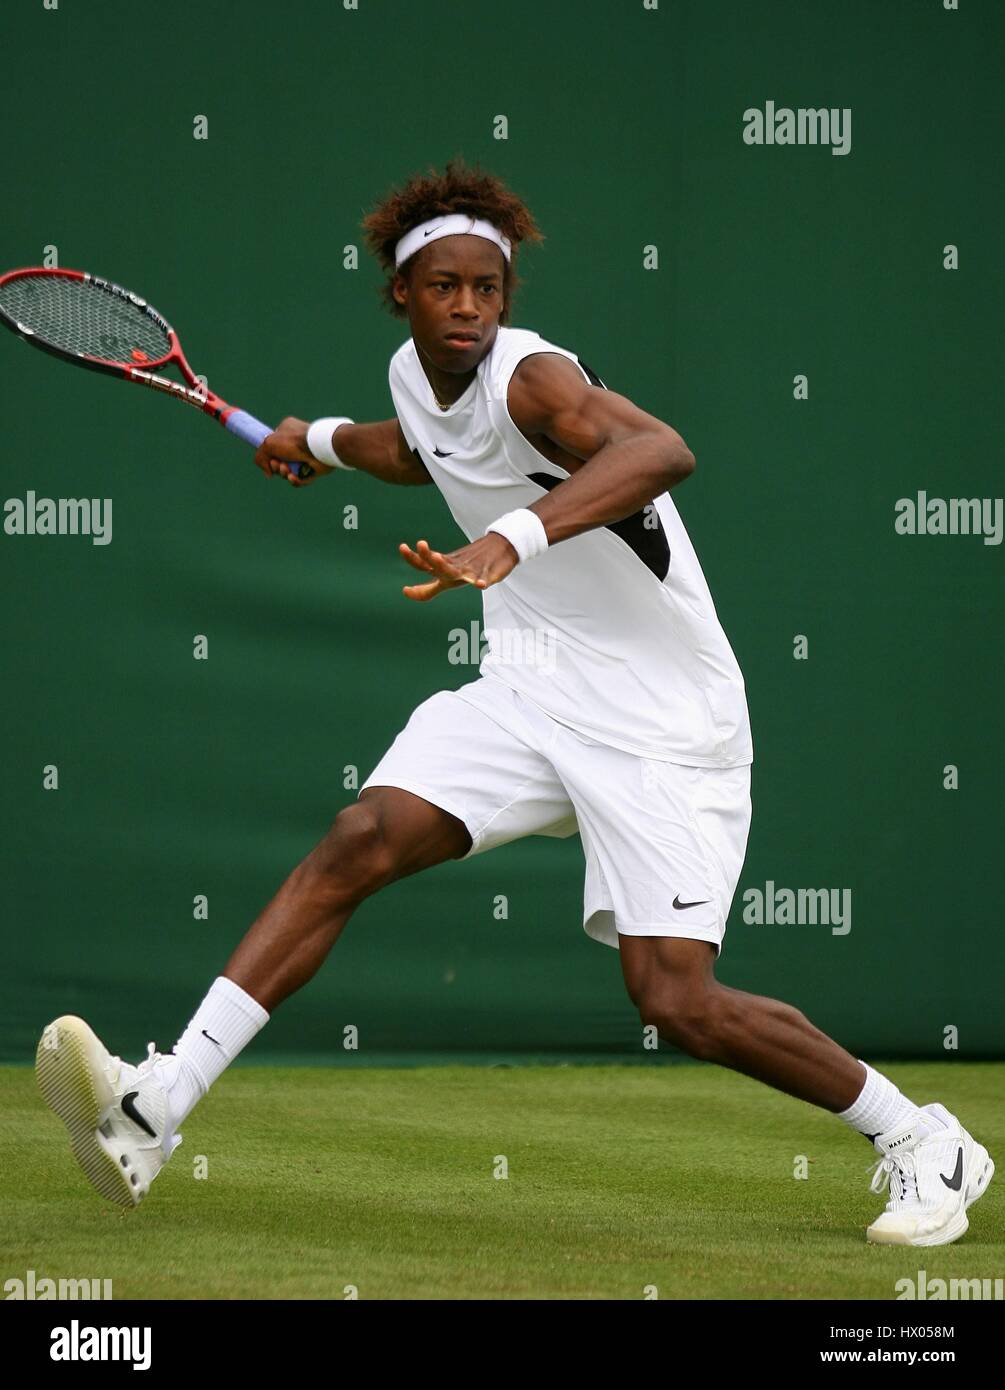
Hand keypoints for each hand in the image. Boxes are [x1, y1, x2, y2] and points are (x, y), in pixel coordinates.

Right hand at [253, 415, 333, 485]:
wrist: (319, 448)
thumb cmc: (294, 441)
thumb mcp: (269, 443)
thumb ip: (260, 457)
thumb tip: (268, 473)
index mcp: (287, 431)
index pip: (273, 446)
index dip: (269, 456)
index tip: (269, 459)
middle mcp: (297, 443)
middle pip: (280, 461)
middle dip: (276, 466)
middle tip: (278, 465)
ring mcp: (306, 456)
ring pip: (290, 471)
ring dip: (285, 474)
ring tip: (287, 470)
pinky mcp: (315, 469)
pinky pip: (302, 479)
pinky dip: (296, 480)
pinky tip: (293, 477)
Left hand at [398, 533, 519, 601]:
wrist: (499, 547)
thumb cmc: (469, 565)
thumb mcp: (447, 578)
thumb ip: (429, 589)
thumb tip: (407, 592)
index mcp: (444, 567)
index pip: (424, 567)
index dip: (413, 562)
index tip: (404, 586)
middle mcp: (454, 567)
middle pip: (437, 564)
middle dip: (426, 556)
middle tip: (420, 543)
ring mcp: (470, 569)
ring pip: (456, 569)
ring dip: (445, 564)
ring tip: (436, 557)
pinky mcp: (488, 572)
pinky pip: (484, 577)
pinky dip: (482, 580)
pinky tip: (480, 585)